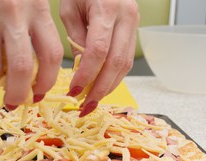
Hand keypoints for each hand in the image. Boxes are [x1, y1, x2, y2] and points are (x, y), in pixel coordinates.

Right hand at [0, 0, 63, 107]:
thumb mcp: (27, 3)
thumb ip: (34, 33)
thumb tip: (32, 80)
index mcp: (37, 8)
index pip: (52, 54)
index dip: (47, 81)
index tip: (38, 94)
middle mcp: (13, 10)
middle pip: (21, 68)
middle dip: (18, 94)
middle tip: (13, 102)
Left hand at [60, 0, 139, 116]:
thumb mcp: (70, 9)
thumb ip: (75, 39)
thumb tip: (79, 69)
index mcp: (107, 8)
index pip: (98, 51)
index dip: (86, 75)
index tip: (73, 91)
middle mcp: (127, 16)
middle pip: (116, 63)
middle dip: (99, 89)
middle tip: (85, 106)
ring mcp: (135, 23)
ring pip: (125, 65)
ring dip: (108, 87)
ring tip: (91, 101)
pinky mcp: (135, 30)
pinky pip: (126, 59)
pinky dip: (114, 77)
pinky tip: (101, 87)